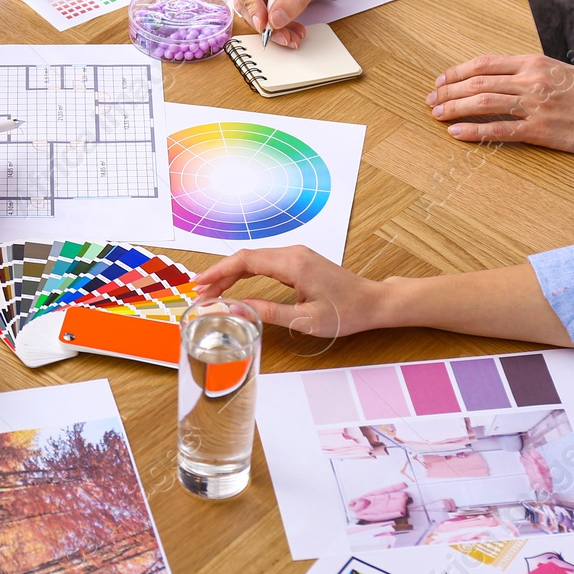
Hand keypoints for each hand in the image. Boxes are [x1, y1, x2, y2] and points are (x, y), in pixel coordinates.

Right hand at [194, 245, 382, 336]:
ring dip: (231, 274)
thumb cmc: (347, 312)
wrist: (373, 302)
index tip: (200, 285)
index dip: (218, 272)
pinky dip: (246, 274)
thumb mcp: (306, 320)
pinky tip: (236, 285)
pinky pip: (265, 263)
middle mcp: (292, 253)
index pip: (245, 261)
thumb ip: (269, 312)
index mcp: (292, 263)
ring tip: (213, 292)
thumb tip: (236, 309)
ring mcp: (296, 255)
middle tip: (201, 294)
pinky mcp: (299, 262)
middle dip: (220, 275)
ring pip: (254, 260)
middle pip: (246, 258)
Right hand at [225, 0, 342, 49]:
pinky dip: (276, 25)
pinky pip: (261, 14)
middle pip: (243, 0)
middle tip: (283, 35)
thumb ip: (293, 0)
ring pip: (252, 11)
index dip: (249, 3)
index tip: (264, 22)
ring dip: (272, 28)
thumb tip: (274, 20)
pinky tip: (291, 30)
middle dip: (263, 22)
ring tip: (292, 35)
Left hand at [427, 55, 573, 155]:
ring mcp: (533, 105)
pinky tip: (456, 132)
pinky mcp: (539, 130)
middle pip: (477, 82)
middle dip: (449, 91)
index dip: (457, 72)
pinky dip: (473, 130)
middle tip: (432, 100)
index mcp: (533, 62)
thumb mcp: (558, 70)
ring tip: (437, 114)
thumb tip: (498, 76)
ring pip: (483, 102)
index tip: (441, 80)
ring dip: (454, 108)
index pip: (485, 63)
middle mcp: (530, 80)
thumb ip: (528, 71)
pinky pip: (499, 129)